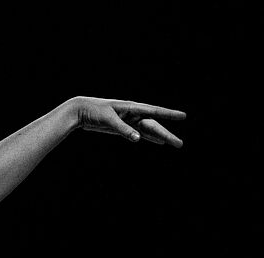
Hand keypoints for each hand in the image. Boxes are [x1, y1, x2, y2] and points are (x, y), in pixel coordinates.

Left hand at [64, 97, 185, 146]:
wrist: (81, 111)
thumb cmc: (94, 111)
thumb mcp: (108, 119)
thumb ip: (123, 129)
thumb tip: (138, 139)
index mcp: (132, 108)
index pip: (154, 112)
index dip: (169, 114)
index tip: (183, 116)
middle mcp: (133, 114)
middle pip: (153, 125)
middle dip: (167, 134)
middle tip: (180, 144)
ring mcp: (129, 121)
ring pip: (148, 130)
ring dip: (161, 137)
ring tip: (174, 143)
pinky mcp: (123, 128)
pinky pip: (139, 134)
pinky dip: (149, 137)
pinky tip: (158, 141)